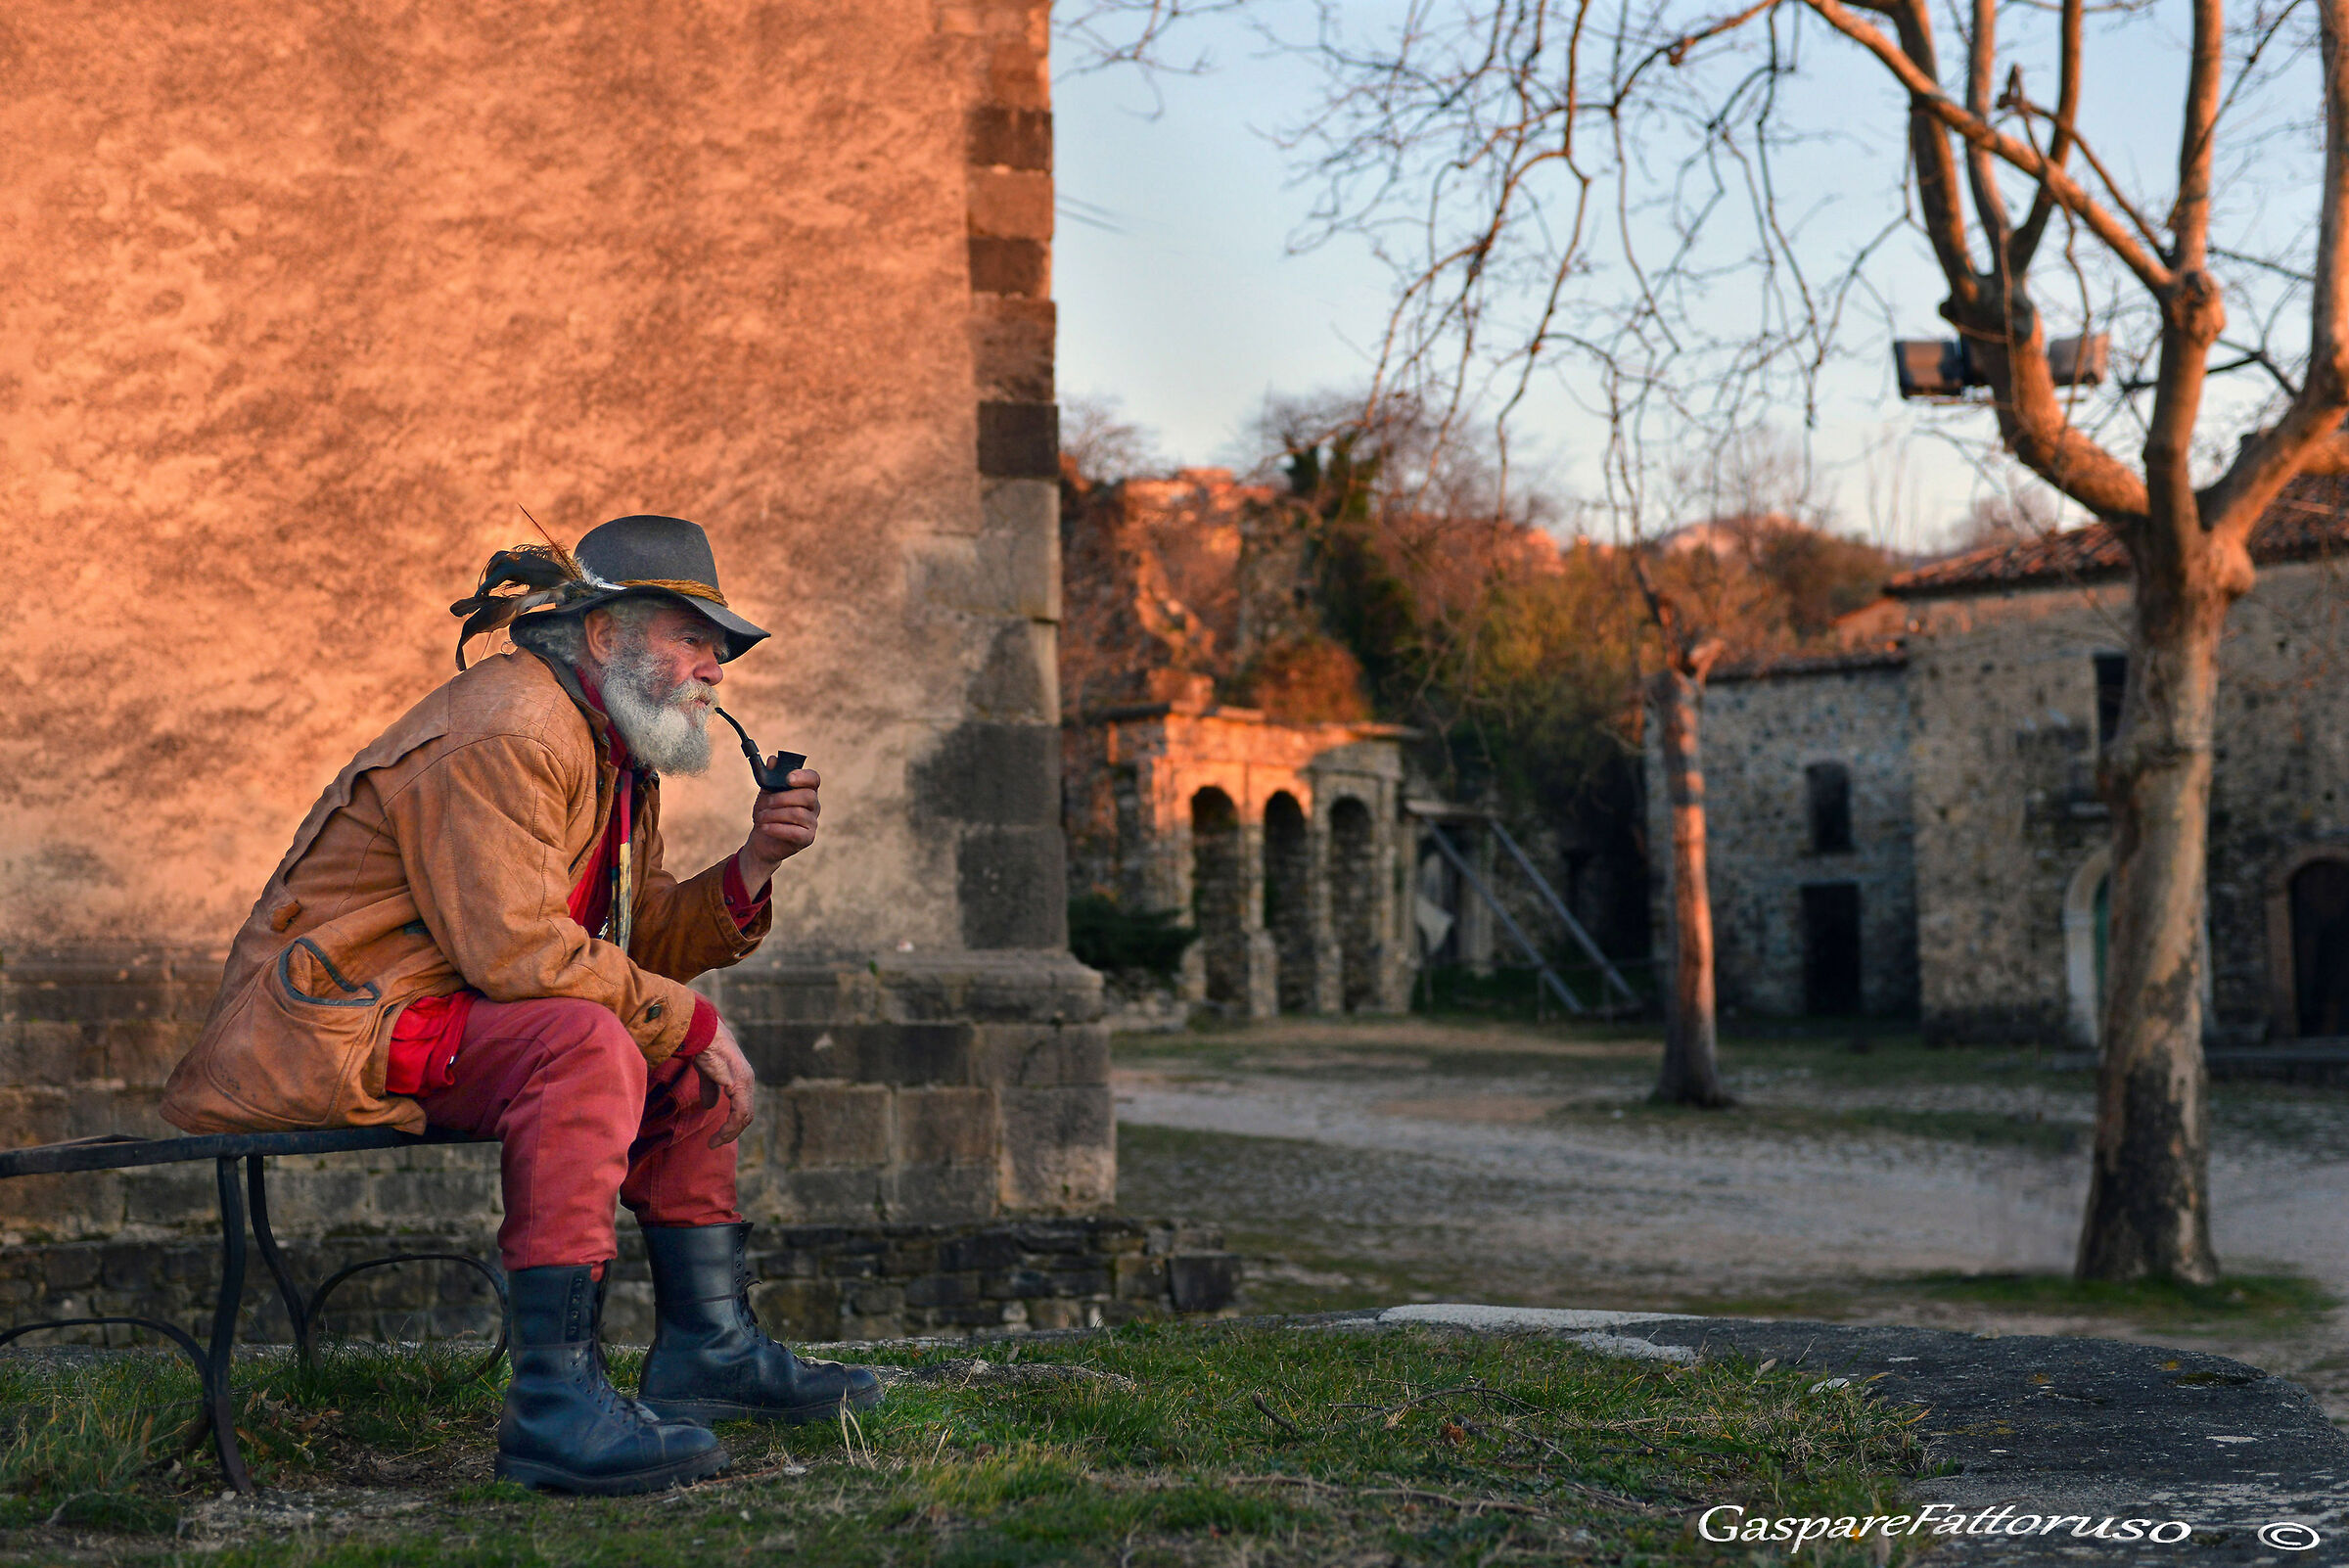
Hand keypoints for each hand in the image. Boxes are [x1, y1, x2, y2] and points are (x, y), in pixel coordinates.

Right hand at [689, 1015, 758, 1148]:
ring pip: (745, 1116)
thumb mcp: (707, 1073)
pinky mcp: (739, 1084)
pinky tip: (719, 1135)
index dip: (732, 1122)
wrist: (701, 1033)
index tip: (718, 1135)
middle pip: (746, 1114)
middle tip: (716, 1143)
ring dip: (730, 1133)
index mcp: (742, 1077)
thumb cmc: (703, 1047)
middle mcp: (747, 1080)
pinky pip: (739, 1113)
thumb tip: (710, 1106)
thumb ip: (710, 1089)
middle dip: (732, 1131)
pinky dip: (730, 1127)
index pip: (743, 1106)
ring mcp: (745, 1082)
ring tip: (715, 1143)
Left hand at [738, 767, 819, 892]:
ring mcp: (812, 823)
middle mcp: (814, 806)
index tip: (787, 779)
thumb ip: (770, 777)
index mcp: (806, 790)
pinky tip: (765, 828)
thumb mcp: (766, 792)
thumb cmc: (767, 813)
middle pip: (807, 796)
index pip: (814, 779)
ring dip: (775, 814)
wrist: (762, 839)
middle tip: (765, 803)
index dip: (803, 777)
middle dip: (782, 798)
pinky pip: (795, 832)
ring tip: (760, 817)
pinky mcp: (807, 838)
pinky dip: (777, 828)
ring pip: (798, 813)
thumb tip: (773, 760)